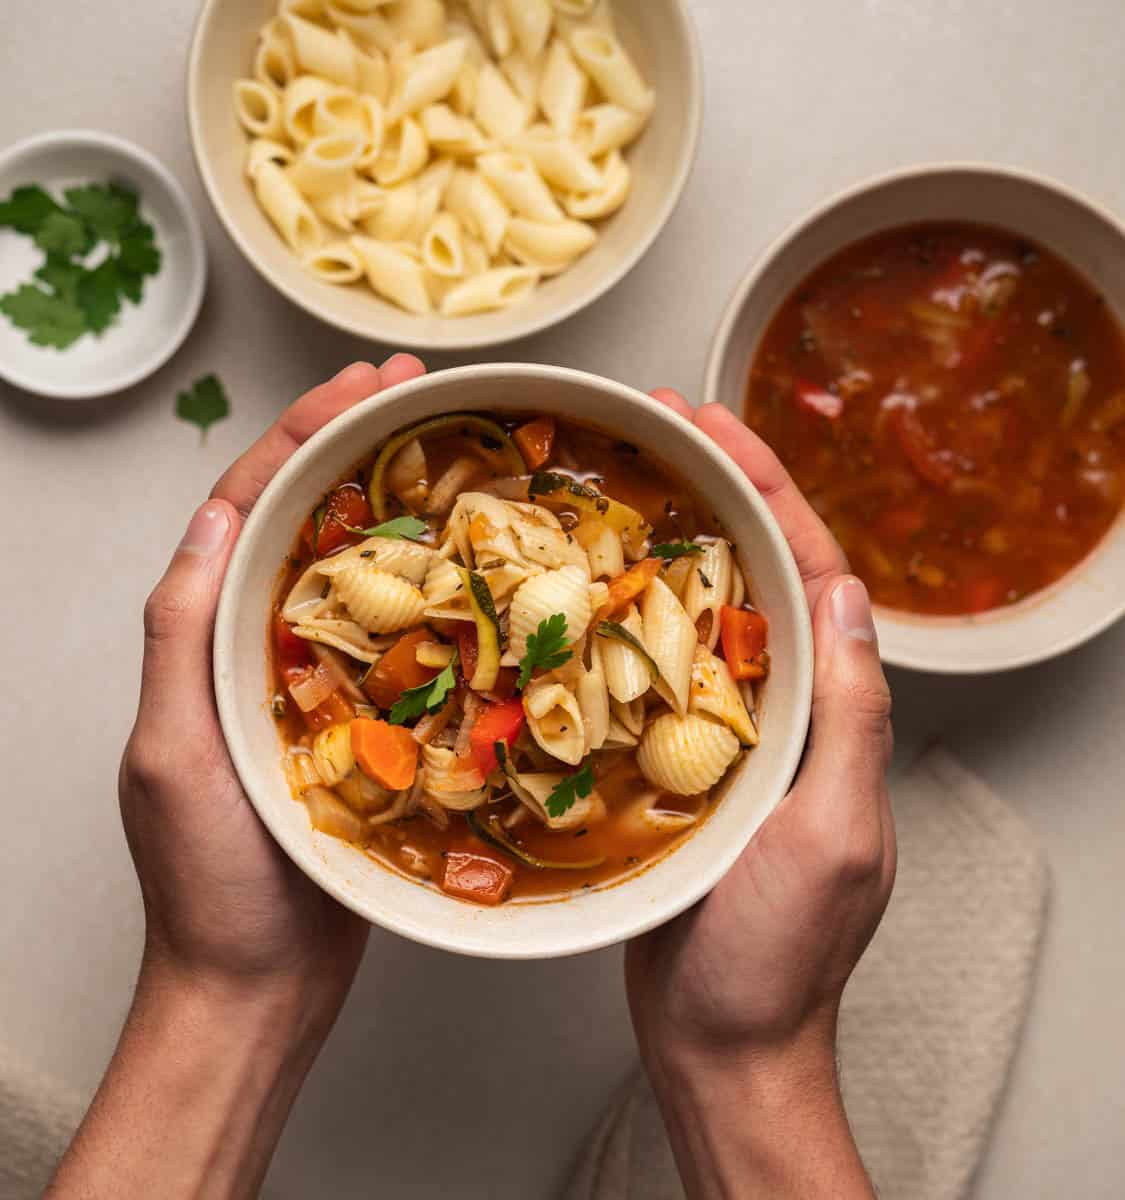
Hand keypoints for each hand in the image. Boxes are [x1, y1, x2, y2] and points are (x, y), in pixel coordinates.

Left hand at [49, 357, 424, 1199]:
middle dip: (356, 440)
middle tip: (421, 388)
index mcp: (211, 636)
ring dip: (397, 498)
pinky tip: (471, 558)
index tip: (365, 385)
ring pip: (356, 567)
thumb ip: (182, 639)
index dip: (304, 434)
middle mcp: (261, 643)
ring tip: (453, 443)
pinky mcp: (369, 719)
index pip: (251, 508)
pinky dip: (429, 584)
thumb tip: (215, 521)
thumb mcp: (177, 755)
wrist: (262, 983)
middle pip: (307, 517)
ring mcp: (319, 679)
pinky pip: (399, 634)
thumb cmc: (212, 883)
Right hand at [627, 398, 894, 1196]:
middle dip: (713, 490)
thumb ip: (851, 719)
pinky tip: (581, 587)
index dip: (768, 490)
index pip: (811, 574)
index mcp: (829, 712)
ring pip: (700, 613)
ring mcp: (722, 734)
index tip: (713, 424)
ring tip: (614, 479)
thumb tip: (849, 599)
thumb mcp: (832, 834)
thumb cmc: (774, 956)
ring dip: (667, 541)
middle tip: (654, 425)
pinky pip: (651, 670)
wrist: (718, 1041)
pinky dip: (623, 616)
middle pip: (754, 574)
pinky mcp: (668, 763)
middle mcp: (782, 710)